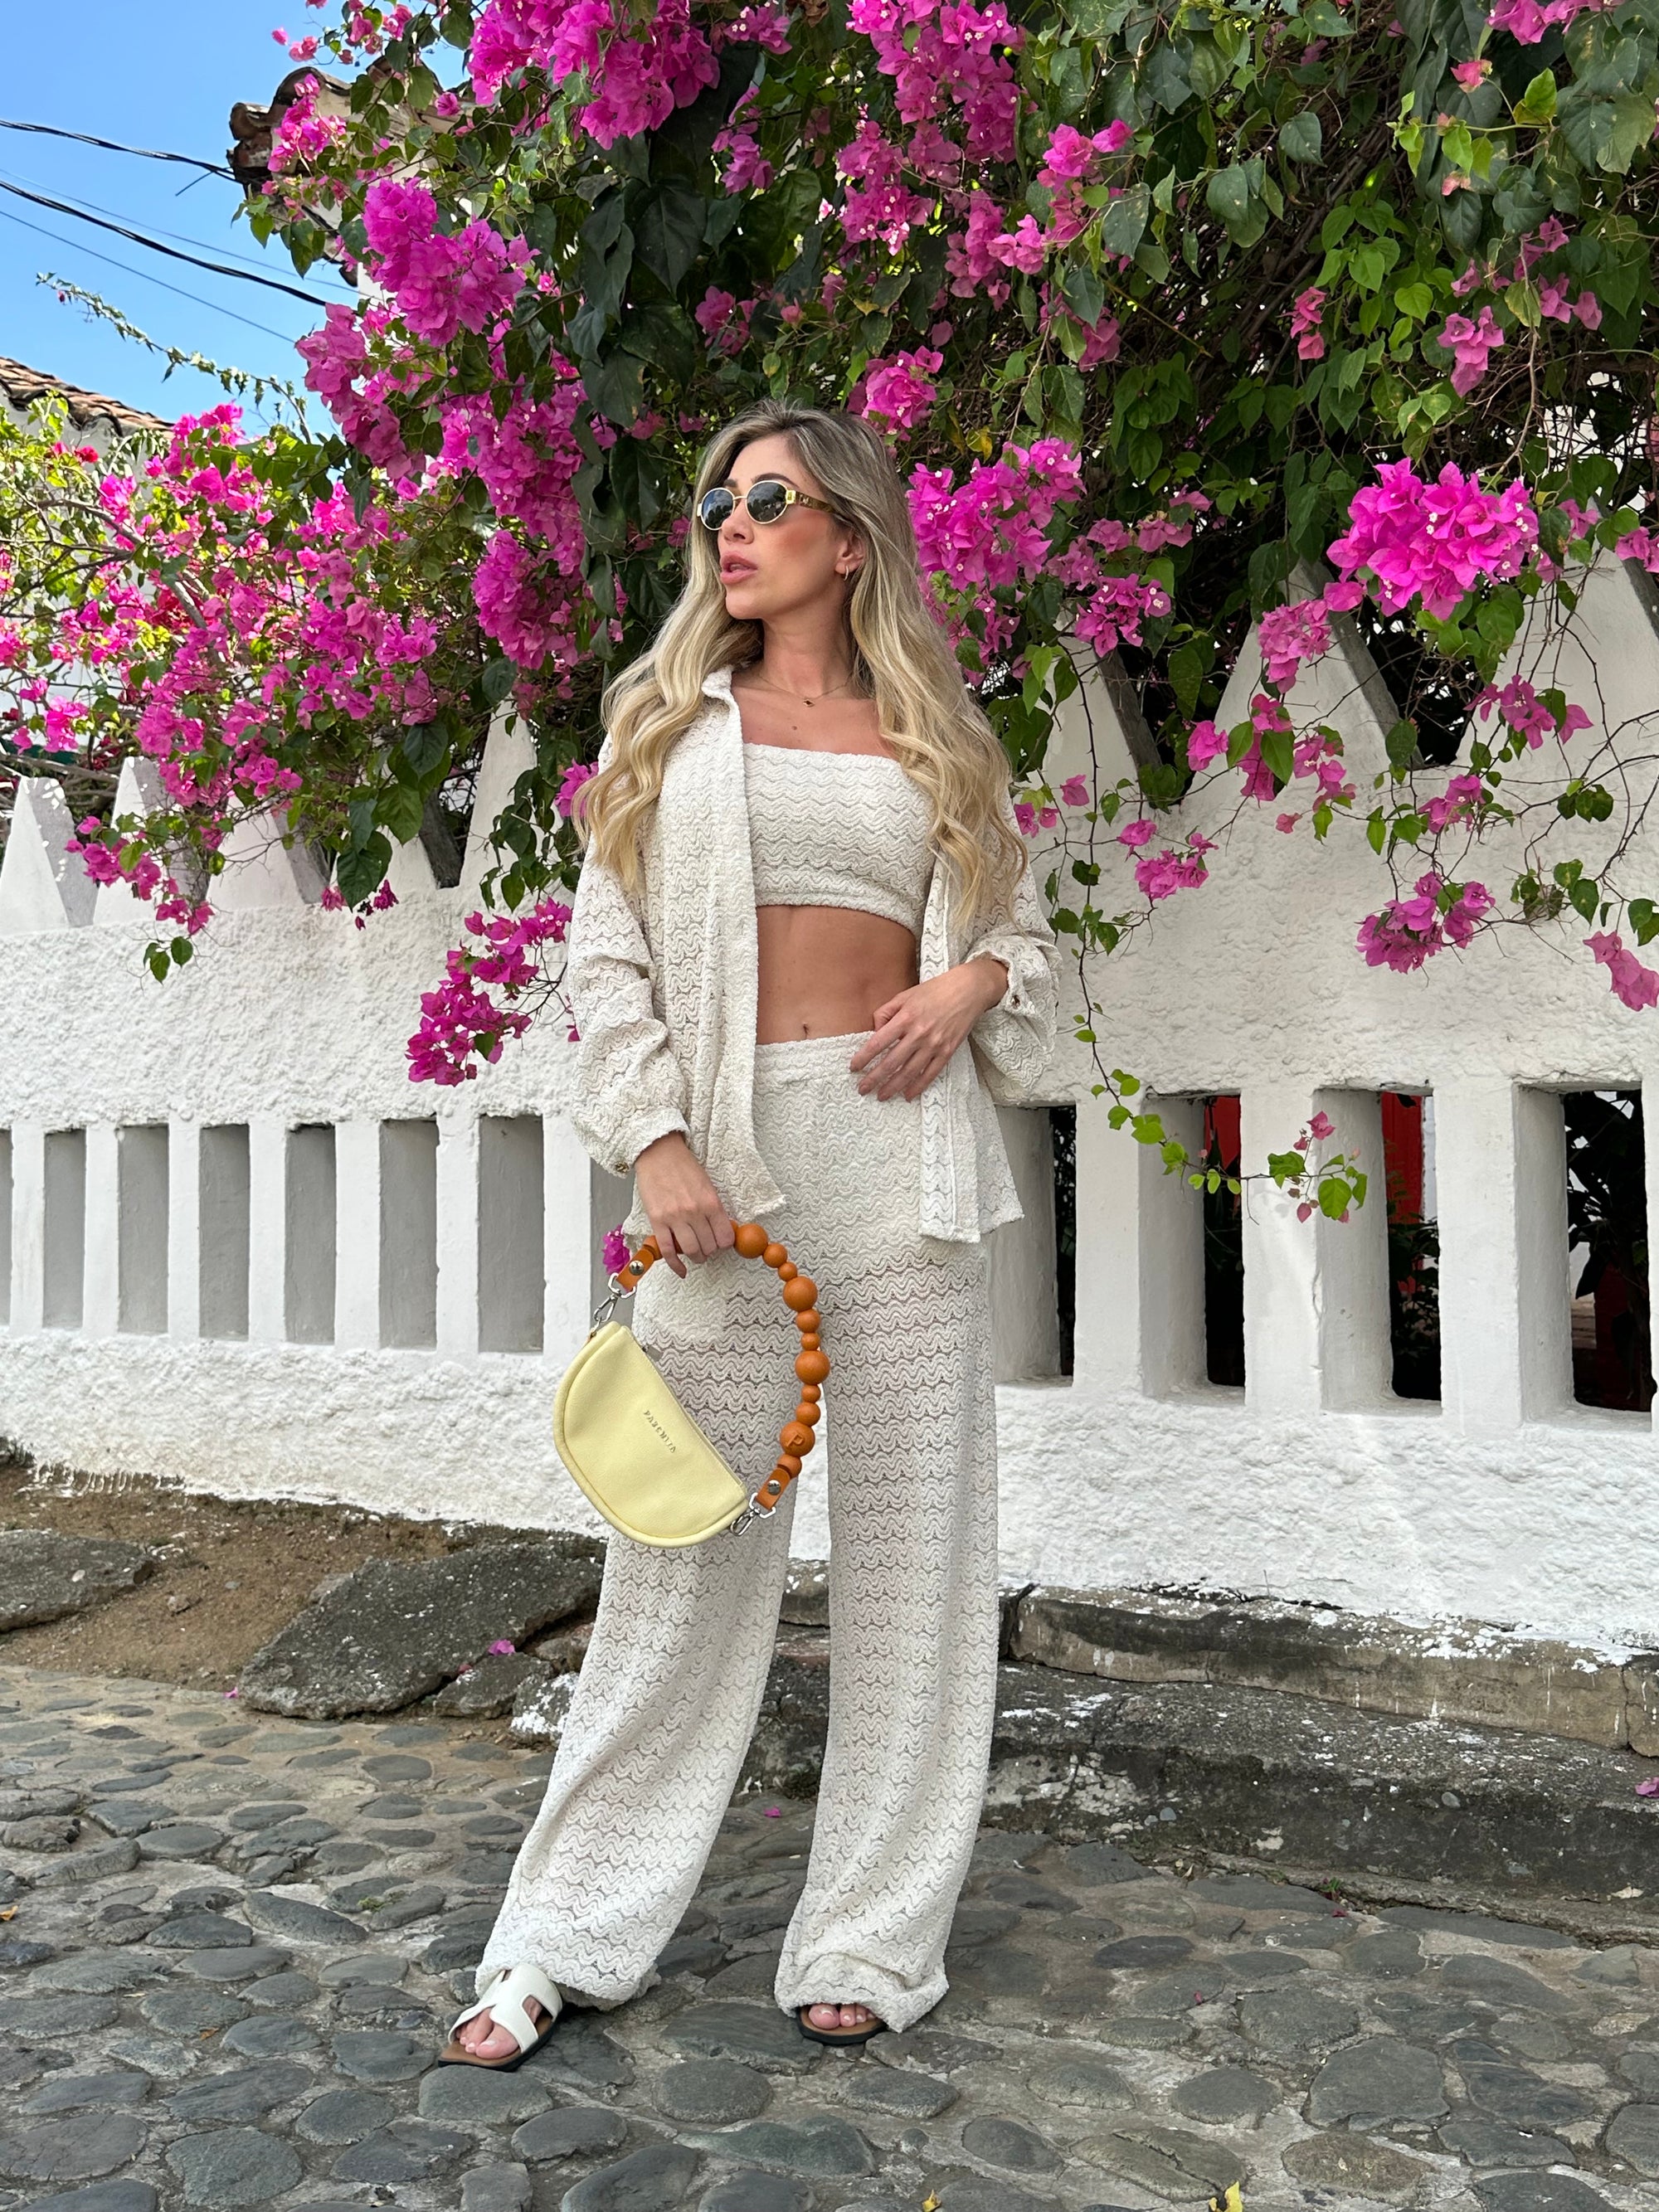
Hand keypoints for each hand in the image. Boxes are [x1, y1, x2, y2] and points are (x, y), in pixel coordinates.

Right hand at [632, 1133, 733, 1275]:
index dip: (725, 1243)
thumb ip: (713, 1208)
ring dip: (696, 1257)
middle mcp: (695, 1212)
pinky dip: (676, 1265)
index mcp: (711, 1202)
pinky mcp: (657, 1221)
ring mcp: (675, 1218)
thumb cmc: (683, 1166)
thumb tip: (720, 1229)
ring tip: (696, 1255)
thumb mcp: (707, 1185)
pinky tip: (681, 1270)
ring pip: (691, 1251)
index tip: (721, 1242)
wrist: (658, 1153)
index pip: (726, 1237)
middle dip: (710, 1250)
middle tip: (707, 1247)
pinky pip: (668, 1250)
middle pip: (709, 1246)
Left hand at [849, 957, 1008, 1100]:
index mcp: (905, 1018)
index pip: (878, 1043)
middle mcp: (918, 1033)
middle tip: (863, 1089)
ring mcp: (934, 1044)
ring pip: (909, 1072)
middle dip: (874, 1078)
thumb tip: (874, 1031)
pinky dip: (918, 1086)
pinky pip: (930, 1073)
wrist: (968, 990)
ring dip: (893, 1086)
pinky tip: (908, 1095)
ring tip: (881, 1096)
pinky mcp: (947, 1051)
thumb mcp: (905, 995)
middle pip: (891, 1062)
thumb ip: (886, 1012)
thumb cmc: (935, 990)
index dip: (863, 1058)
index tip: (854, 1068)